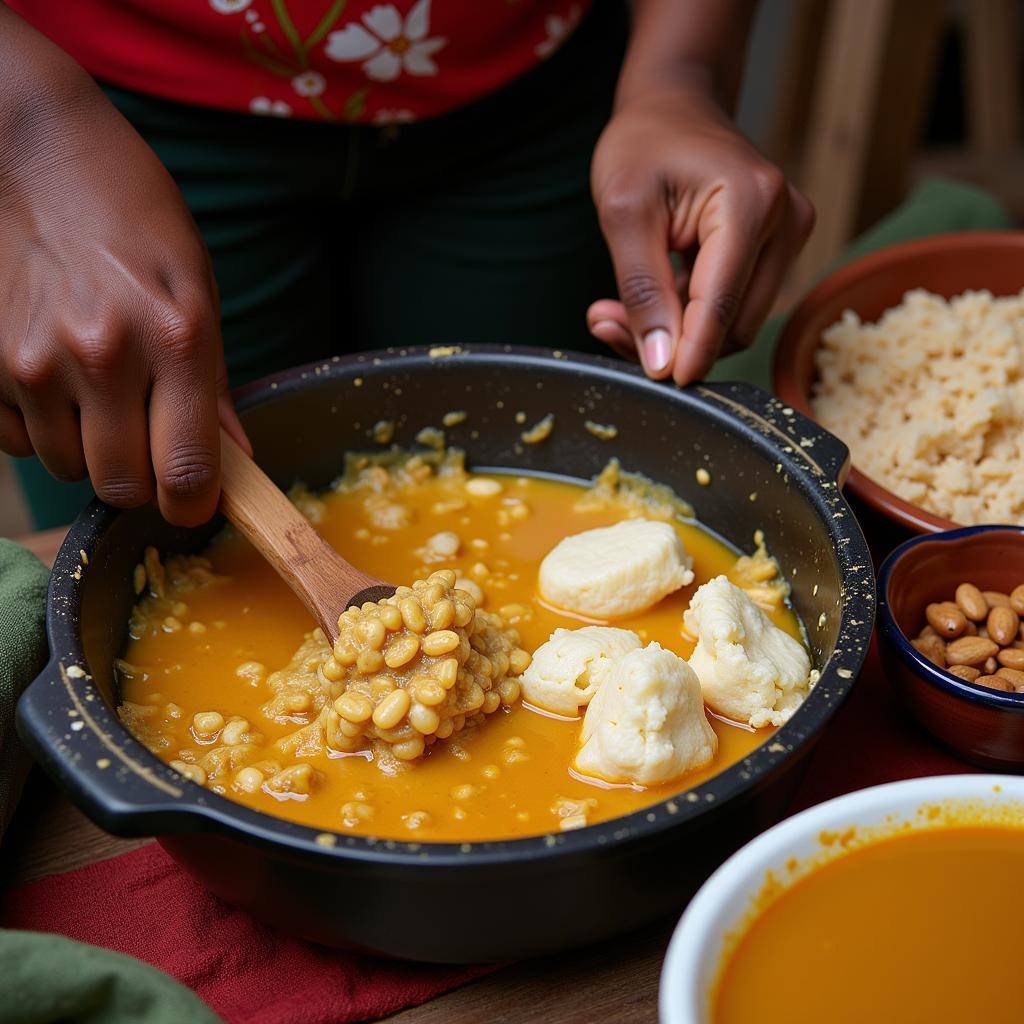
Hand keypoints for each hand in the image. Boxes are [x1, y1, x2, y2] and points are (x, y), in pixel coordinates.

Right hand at [0, 69, 248, 525]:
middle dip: (140, 479)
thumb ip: (214, 384)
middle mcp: (102, 357)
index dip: (193, 504)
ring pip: (64, 468)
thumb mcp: (197, 288)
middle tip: (146, 439)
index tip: (194, 501)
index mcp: (176, 338)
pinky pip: (15, 439)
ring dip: (86, 449)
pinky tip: (53, 378)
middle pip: (121, 486)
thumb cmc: (132, 216)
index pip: (186, 472)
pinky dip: (37, 427)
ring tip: (96, 390)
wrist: (36, 154)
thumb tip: (235, 458)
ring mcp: (31, 361)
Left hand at [588, 86, 812, 383]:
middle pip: (734, 323)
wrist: (673, 106)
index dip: (691, 351)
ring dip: (677, 331)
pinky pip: (734, 306)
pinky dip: (689, 316)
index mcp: (752, 201)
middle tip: (605, 324)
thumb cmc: (643, 145)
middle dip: (674, 340)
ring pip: (735, 322)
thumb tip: (661, 362)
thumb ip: (641, 289)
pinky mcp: (778, 249)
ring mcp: (789, 236)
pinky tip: (650, 301)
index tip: (661, 383)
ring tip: (616, 311)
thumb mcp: (623, 211)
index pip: (722, 301)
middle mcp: (786, 220)